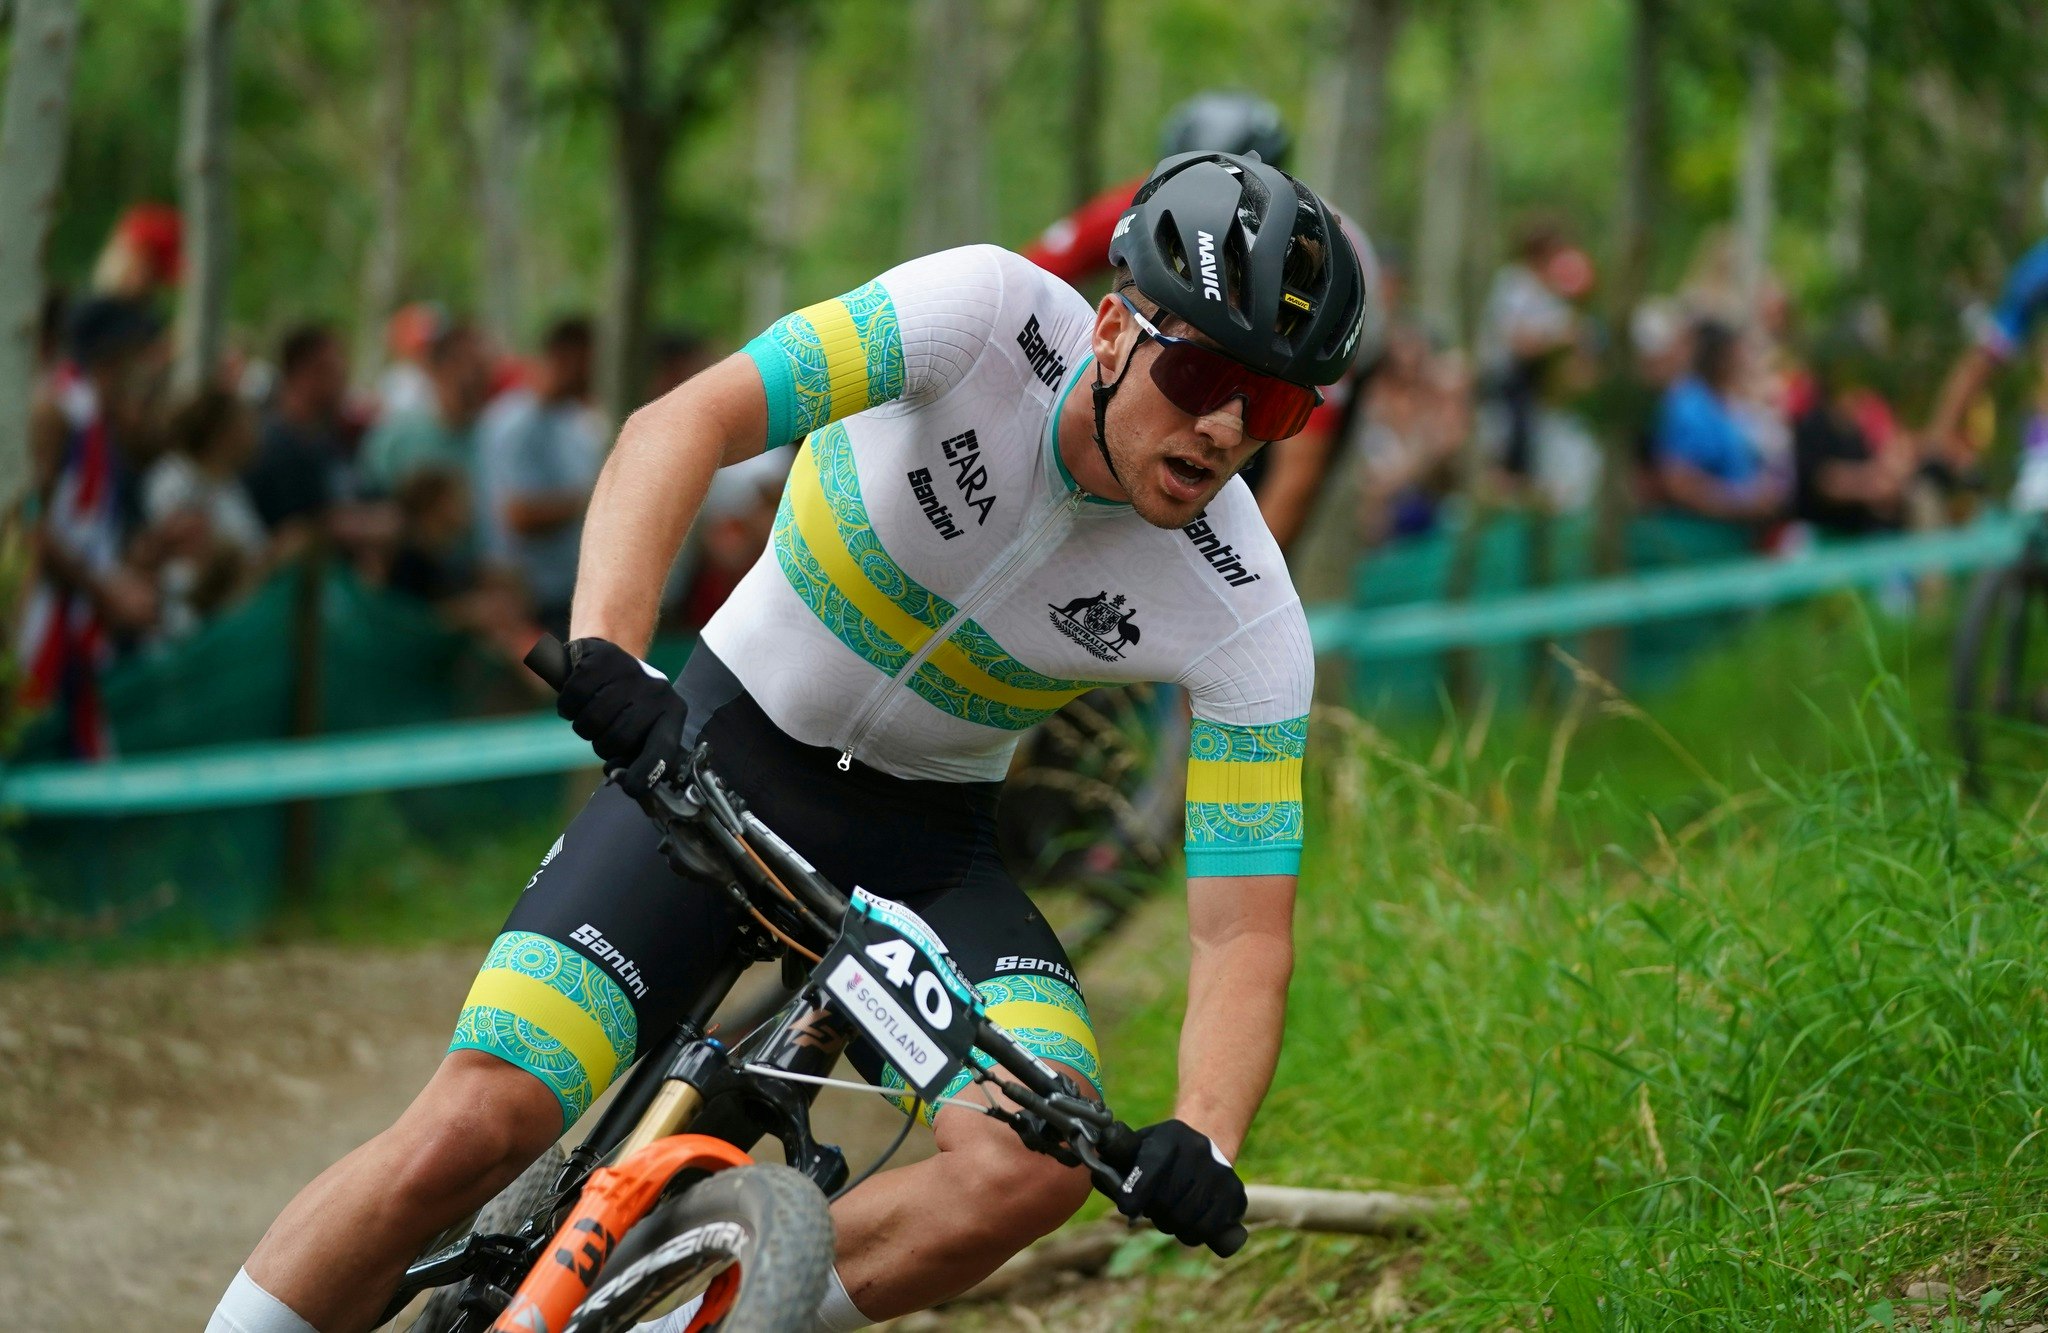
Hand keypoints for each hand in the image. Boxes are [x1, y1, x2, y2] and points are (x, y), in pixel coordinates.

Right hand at [556, 638, 686, 797]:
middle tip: (602, 731)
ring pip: (592, 721)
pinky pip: (574, 697)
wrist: (608, 659)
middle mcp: (656, 690)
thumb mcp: (640, 729)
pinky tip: (576, 699)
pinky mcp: (602, 658)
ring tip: (590, 713)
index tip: (630, 787)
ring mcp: (630, 672)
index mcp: (672, 712)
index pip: (662, 750)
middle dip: (602, 744)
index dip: (645, 775)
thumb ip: (634, 757)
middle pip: (617, 739)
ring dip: (583, 726)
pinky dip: (567, 706)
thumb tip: (617, 776)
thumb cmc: (626, 704)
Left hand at [1111, 1119, 1246, 1246]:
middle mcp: (1197, 1152)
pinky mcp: (1235, 1193)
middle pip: (1166, 1203)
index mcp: (1169, 1138)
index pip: (1149, 1171)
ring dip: (1174, 1224)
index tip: (1128, 1207)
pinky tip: (1192, 1218)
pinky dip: (1195, 1232)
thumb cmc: (1161, 1151)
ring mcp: (1219, 1173)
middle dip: (1155, 1212)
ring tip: (1173, 1211)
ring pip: (1186, 1220)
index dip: (1134, 1194)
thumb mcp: (1138, 1145)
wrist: (1210, 1139)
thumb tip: (1096, 1174)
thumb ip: (1114, 1162)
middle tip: (1155, 1206)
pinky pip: (1208, 1229)